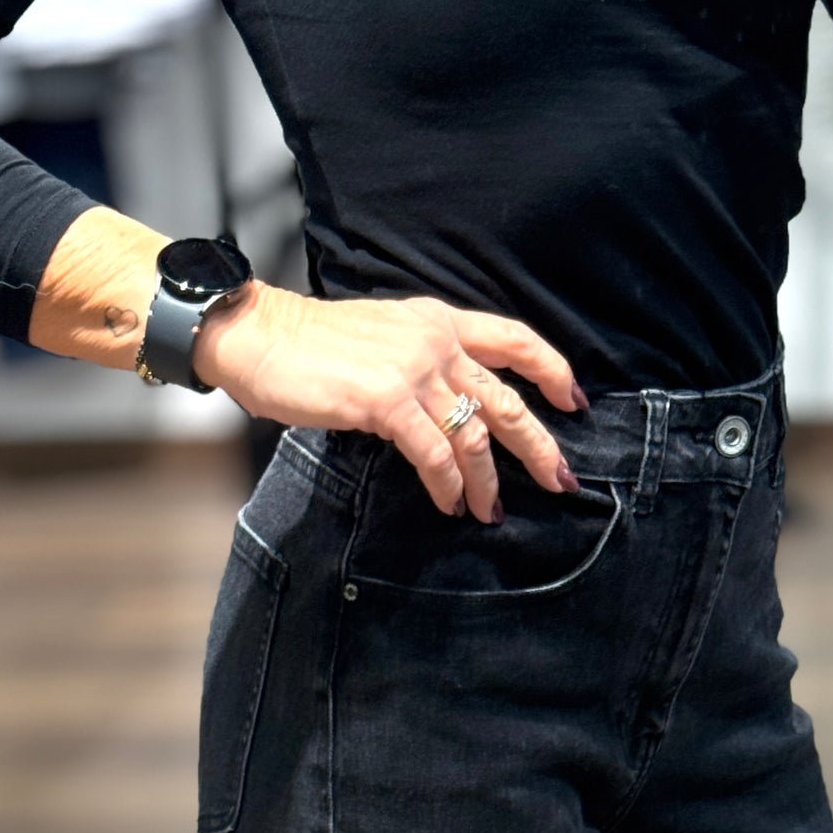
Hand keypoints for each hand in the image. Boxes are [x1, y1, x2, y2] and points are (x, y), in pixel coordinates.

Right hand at [29, 207, 584, 523]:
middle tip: (559, 480)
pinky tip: (450, 504)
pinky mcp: (385, 399)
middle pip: (508, 396)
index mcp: (437, 321)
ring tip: (488, 510)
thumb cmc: (311, 348)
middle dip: (539, 444)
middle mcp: (434, 340)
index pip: (513, 338)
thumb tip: (450, 413)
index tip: (573, 401)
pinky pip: (434, 452)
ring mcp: (412, 368)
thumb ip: (422, 365)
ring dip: (488, 480)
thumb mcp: (382, 341)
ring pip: (474, 431)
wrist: (259, 336)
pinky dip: (448, 484)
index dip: (551, 369)